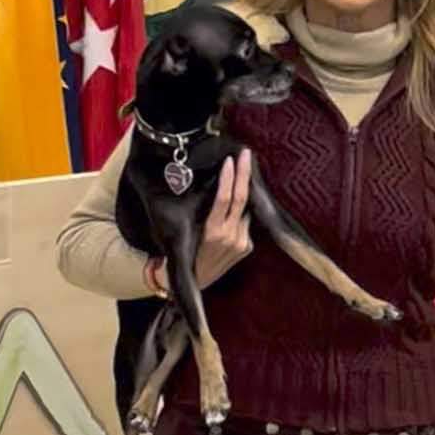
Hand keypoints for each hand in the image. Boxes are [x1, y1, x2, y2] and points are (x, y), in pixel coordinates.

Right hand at [154, 149, 253, 291]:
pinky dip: (240, 217)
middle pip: (241, 199)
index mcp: (212, 232)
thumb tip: (220, 186)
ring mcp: (241, 243)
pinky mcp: (247, 247)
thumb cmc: (186, 251)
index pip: (224, 199)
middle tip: (246, 154)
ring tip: (236, 183)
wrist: (194, 281)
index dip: (229, 178)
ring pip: (245, 211)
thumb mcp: (189, 230)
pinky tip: (230, 220)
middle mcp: (230, 237)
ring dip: (240, 197)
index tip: (230, 160)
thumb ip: (206, 212)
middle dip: (244, 174)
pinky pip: (246, 224)